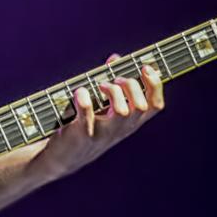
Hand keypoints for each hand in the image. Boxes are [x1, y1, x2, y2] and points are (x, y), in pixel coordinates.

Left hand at [34, 58, 164, 182]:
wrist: (61, 158)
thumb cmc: (84, 126)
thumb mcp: (103, 107)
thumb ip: (111, 81)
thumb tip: (115, 58)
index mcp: (129, 122)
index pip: (155, 105)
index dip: (155, 84)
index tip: (145, 68)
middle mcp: (120, 130)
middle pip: (142, 106)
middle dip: (130, 85)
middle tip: (115, 80)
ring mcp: (103, 134)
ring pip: (123, 113)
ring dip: (113, 92)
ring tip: (100, 86)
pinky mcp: (82, 135)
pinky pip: (88, 116)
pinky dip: (84, 98)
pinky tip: (79, 92)